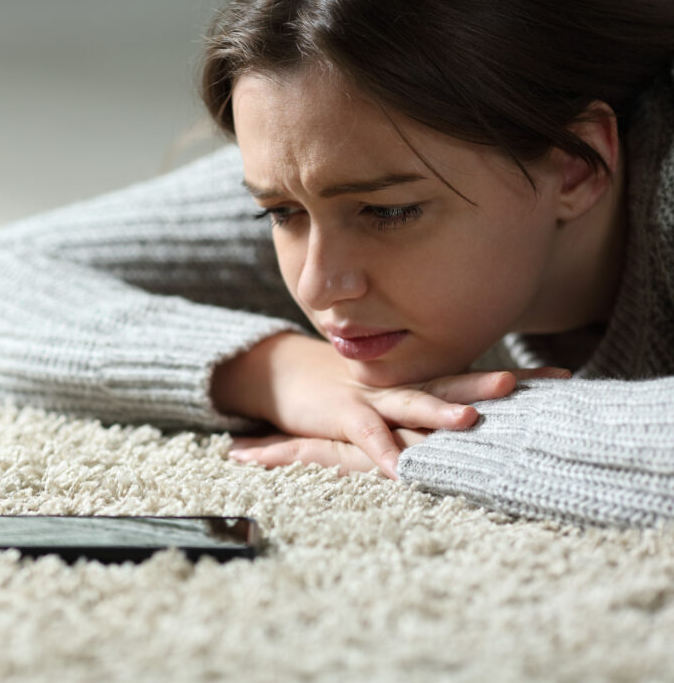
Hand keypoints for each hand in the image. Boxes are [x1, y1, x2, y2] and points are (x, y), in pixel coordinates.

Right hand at [211, 332, 570, 478]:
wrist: (284, 375)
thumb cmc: (345, 394)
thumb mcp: (391, 398)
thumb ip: (428, 407)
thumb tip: (477, 420)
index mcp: (418, 382)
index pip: (471, 376)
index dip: (514, 378)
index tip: (562, 377)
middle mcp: (401, 386)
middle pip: (449, 382)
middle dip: (484, 383)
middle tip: (521, 383)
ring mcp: (371, 397)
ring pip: (411, 403)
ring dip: (438, 410)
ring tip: (469, 419)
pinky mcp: (341, 414)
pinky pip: (365, 435)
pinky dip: (382, 452)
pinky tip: (398, 471)